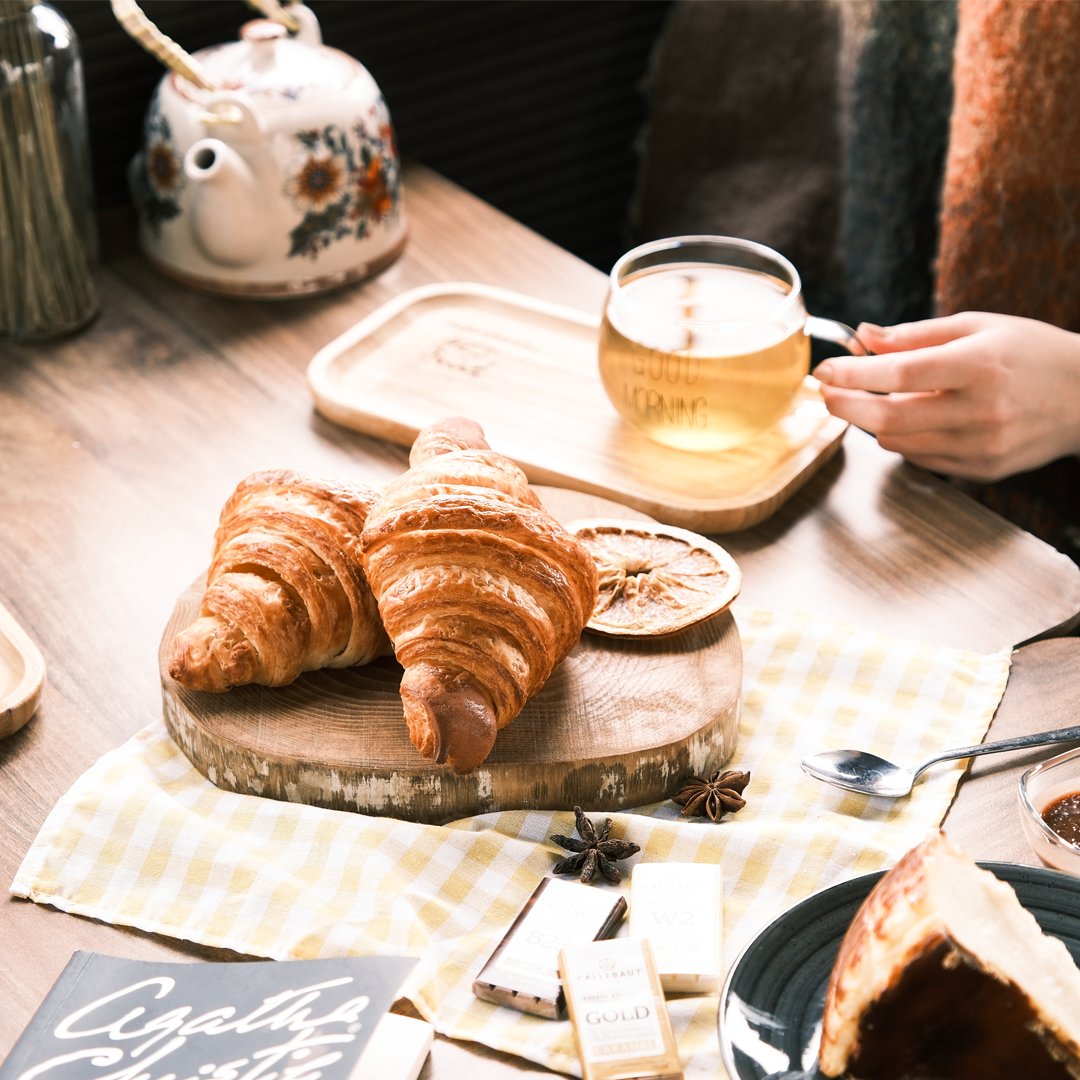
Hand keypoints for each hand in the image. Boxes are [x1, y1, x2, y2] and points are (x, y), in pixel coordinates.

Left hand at [814, 312, 1079, 480]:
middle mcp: (980, 410)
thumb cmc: (1031, 353)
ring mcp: (981, 446)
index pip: (899, 373)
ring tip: (880, 397)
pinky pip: (920, 457)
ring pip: (898, 442)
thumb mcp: (978, 327)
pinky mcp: (981, 470)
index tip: (824, 371)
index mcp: (979, 365)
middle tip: (826, 393)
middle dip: (846, 406)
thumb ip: (916, 335)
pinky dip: (904, 438)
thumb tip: (864, 336)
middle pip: (889, 417)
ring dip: (875, 421)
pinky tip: (915, 417)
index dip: (853, 374)